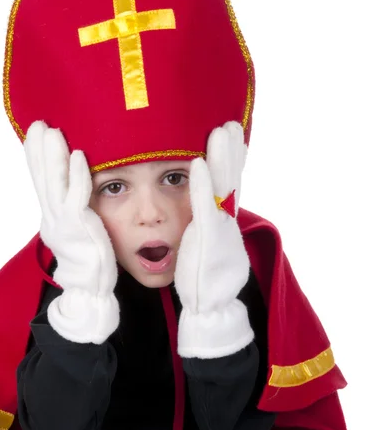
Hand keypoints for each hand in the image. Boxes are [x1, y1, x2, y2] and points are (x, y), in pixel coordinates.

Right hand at [24, 121, 118, 343]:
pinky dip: (76, 175)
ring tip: (53, 132)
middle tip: (39, 124)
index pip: (42, 180)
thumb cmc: (89, 259)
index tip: (36, 132)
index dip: (37, 156)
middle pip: (43, 178)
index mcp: (51, 216)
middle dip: (40, 149)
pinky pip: (77, 196)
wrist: (89, 289)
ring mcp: (63, 222)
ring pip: (55, 183)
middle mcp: (52, 217)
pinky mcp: (79, 227)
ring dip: (53, 156)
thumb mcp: (74, 230)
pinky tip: (77, 155)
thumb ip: (71, 209)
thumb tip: (73, 190)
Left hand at [174, 121, 253, 358]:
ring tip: (220, 130)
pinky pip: (205, 206)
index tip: (230, 134)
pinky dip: (203, 184)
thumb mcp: (206, 243)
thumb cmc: (200, 274)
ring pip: (223, 185)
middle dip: (231, 150)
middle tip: (230, 124)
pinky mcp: (207, 239)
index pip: (227, 182)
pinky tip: (199, 163)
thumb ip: (205, 221)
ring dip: (222, 157)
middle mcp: (225, 219)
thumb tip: (202, 205)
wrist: (209, 305)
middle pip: (230, 177)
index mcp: (222, 218)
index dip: (231, 158)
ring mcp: (219, 228)